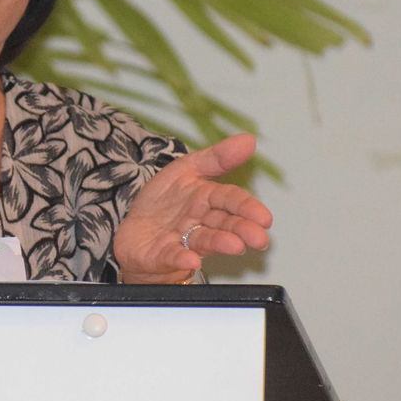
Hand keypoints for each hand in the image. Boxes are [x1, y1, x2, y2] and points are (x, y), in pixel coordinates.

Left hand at [113, 134, 272, 283]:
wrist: (135, 230)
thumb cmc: (163, 202)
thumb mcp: (187, 169)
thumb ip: (217, 157)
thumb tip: (248, 140)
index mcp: (206, 198)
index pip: (231, 199)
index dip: (248, 207)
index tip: (265, 218)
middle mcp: (200, 221)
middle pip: (224, 223)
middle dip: (242, 229)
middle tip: (259, 238)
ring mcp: (183, 239)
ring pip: (205, 240)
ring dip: (221, 243)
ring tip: (236, 246)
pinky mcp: (163, 254)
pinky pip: (173, 256)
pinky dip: (182, 258)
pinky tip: (191, 260)